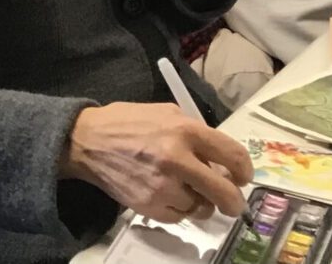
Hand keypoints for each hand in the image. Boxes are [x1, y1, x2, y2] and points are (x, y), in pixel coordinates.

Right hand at [64, 103, 251, 222]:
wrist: (87, 141)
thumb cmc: (127, 123)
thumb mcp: (166, 114)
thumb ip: (196, 134)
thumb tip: (219, 160)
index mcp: (185, 131)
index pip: (233, 155)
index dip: (244, 170)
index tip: (242, 176)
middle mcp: (177, 159)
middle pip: (224, 193)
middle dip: (234, 202)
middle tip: (233, 202)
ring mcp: (162, 186)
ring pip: (202, 208)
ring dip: (201, 203)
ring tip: (188, 191)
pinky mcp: (149, 205)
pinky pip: (179, 217)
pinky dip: (178, 209)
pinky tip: (167, 194)